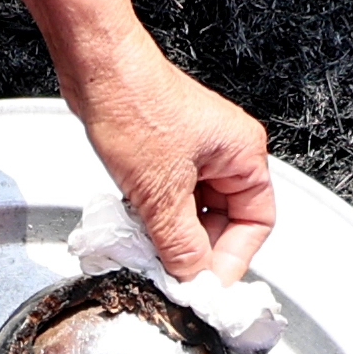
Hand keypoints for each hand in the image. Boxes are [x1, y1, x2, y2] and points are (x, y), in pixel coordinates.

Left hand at [72, 32, 274, 283]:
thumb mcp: (161, 194)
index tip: (207, 284)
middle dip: (198, 249)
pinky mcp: (166, 154)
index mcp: (243, 154)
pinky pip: (172, 200)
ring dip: (173, 235)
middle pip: (225, 222)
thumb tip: (193, 279)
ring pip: (195, 213)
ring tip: (151, 245)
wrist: (95, 68)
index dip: (234, 259)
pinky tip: (138, 224)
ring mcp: (195, 153)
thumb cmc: (134, 104)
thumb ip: (181, 245)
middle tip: (174, 273)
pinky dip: (157, 218)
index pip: (257, 223)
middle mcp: (225, 152)